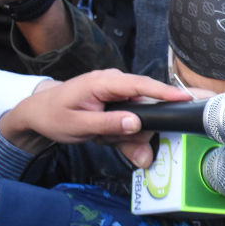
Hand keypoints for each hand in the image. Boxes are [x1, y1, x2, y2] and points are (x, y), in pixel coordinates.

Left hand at [0, 68, 190, 166]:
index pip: (141, 85)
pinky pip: (133, 116)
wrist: (37, 111)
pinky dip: (124, 131)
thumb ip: (108, 125)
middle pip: (146, 104)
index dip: (165, 92)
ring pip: (141, 114)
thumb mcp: (78, 125)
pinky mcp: (118, 100)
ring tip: (101, 138)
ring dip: (127, 133)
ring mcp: (117, 90)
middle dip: (138, 129)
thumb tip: (136, 124)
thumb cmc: (54, 116)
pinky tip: (105, 136)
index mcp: (104, 82)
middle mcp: (115, 82)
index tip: (187, 99)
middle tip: (116, 143)